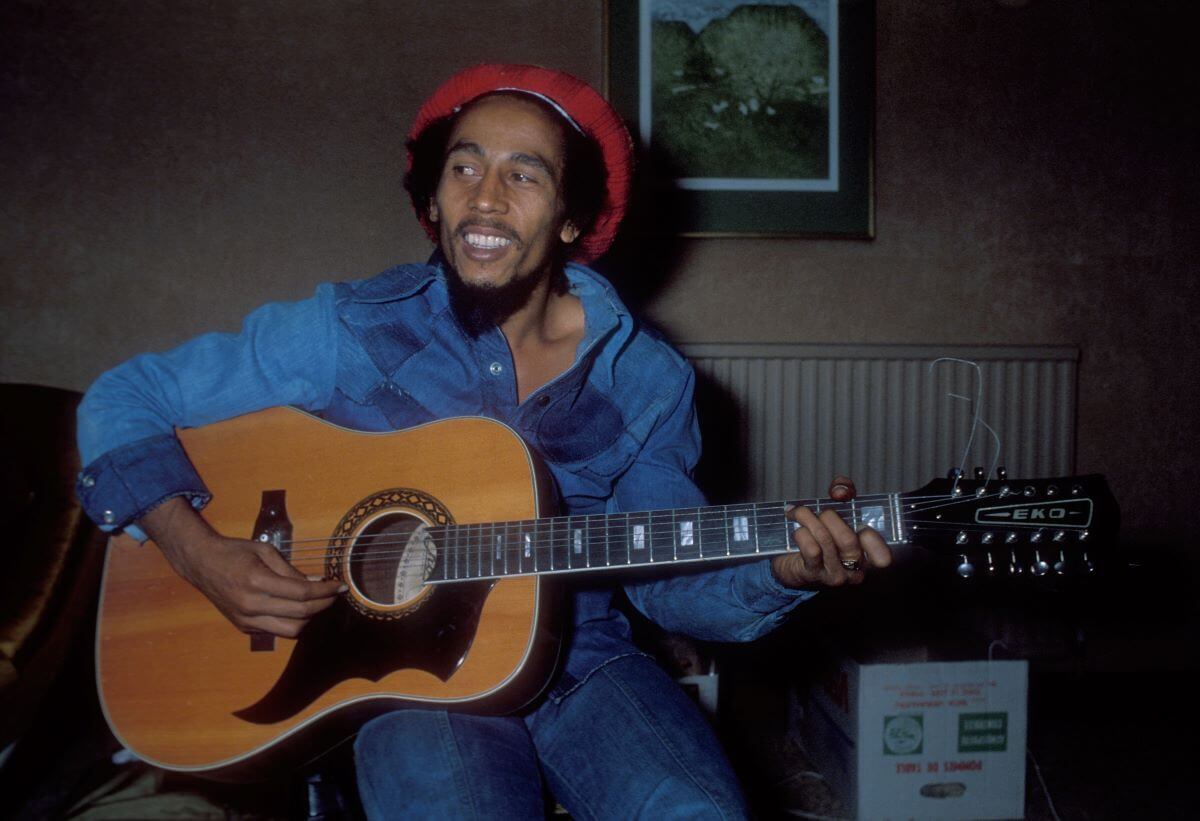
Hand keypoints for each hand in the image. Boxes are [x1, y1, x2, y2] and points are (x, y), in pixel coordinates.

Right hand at [140, 497, 343, 636]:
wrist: (201, 563)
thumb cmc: (235, 552)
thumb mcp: (266, 550)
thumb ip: (291, 570)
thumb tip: (317, 584)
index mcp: (257, 581)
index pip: (302, 594)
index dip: (326, 591)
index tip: (340, 586)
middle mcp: (251, 605)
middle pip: (301, 615)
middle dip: (324, 605)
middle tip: (333, 595)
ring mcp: (246, 619)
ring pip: (291, 630)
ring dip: (310, 618)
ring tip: (317, 603)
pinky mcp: (243, 627)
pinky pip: (276, 630)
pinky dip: (291, 621)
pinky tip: (297, 608)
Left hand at [771, 475, 892, 588]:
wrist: (793, 562)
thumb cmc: (822, 533)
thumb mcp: (840, 508)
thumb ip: (845, 491)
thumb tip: (840, 492)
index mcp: (868, 555)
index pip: (883, 557)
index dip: (873, 538)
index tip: (859, 524)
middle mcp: (855, 569)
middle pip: (848, 540)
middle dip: (829, 516)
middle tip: (820, 513)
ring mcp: (834, 574)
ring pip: (825, 540)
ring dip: (808, 518)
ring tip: (799, 513)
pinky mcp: (813, 574)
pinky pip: (810, 549)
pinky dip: (801, 533)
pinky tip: (797, 530)